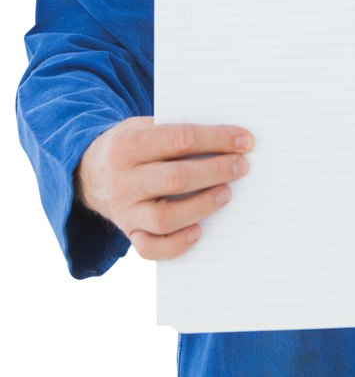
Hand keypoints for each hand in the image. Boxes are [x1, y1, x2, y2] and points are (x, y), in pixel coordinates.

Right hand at [76, 117, 253, 263]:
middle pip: (176, 179)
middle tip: (241, 167)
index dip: (216, 139)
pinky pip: (150, 249)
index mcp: (128, 145)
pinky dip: (177, 244)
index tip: (245, 141)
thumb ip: (177, 132)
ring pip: (165, 218)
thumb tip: (229, 140)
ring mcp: (124, 211)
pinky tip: (199, 231)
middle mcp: (122, 180)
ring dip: (202, 206)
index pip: (180, 139)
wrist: (88, 172)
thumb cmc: (133, 146)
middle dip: (216, 171)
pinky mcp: (128, 233)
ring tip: (226, 194)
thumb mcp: (144, 126)